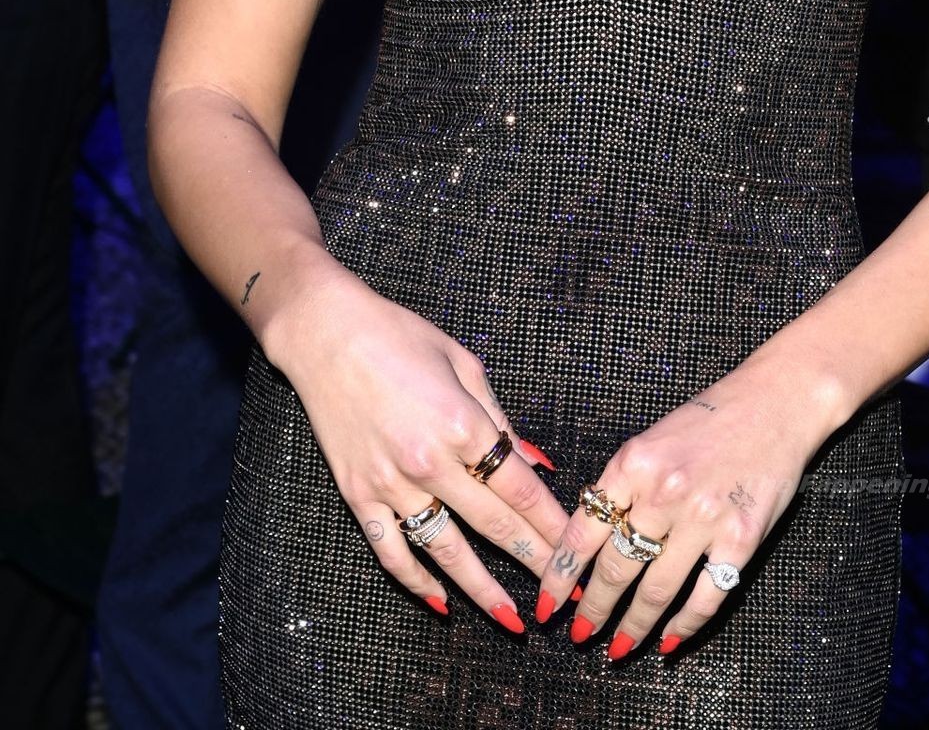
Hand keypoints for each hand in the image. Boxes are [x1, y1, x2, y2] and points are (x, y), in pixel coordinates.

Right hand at [277, 268, 569, 631]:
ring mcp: (391, 483)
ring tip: (511, 620)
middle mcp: (430, 462)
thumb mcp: (465, 365)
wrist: (325, 334)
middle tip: (561, 596)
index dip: (553, 525)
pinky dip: (415, 580)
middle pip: (494, 524)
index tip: (576, 549)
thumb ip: (503, 420)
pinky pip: (391, 550)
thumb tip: (540, 463)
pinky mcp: (358, 495)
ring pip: (446, 551)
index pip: (521, 489)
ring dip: (481, 590)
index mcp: (464, 424)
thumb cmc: (400, 337)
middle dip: (533, 562)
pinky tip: (439, 601)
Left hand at [534, 352, 843, 657]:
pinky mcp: (741, 538)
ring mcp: (703, 517)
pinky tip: (670, 640)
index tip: (548, 607)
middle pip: (615, 568)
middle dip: (593, 610)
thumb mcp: (652, 441)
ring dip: (634, 627)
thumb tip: (592, 544)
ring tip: (619, 647)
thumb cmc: (710, 420)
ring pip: (655, 590)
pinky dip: (685, 626)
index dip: (560, 576)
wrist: (775, 402)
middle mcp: (662, 492)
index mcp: (632, 463)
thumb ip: (624, 487)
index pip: (582, 531)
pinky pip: (705, 597)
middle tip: (582, 635)